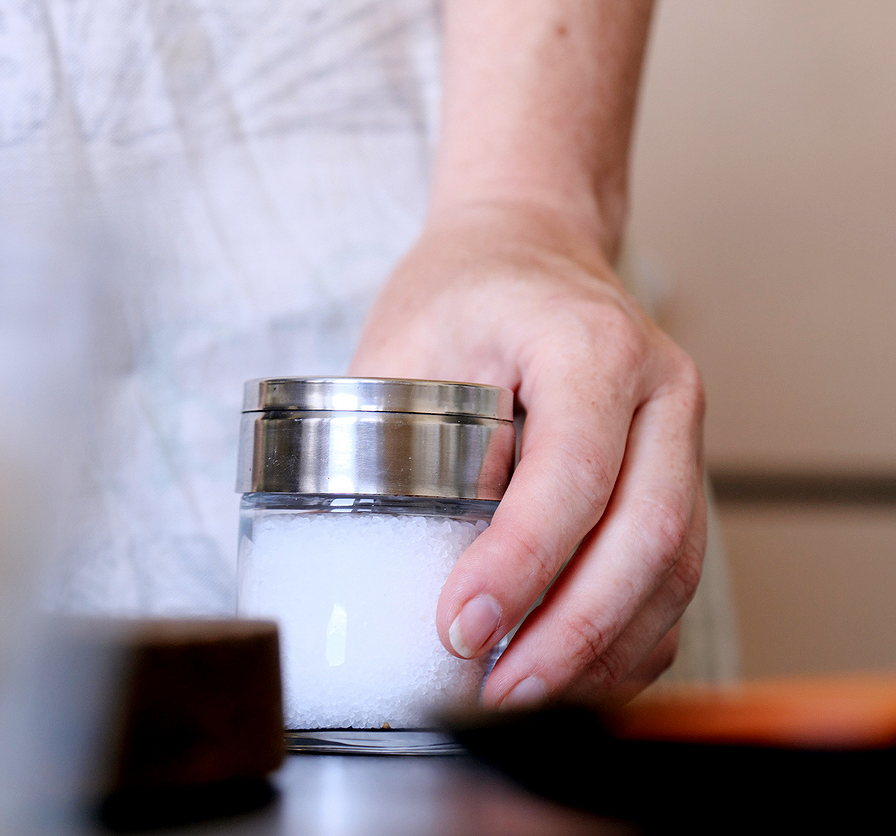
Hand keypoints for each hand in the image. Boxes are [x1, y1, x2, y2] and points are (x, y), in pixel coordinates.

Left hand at [349, 202, 705, 707]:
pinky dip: (629, 636)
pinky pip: (674, 573)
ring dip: (604, 649)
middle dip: (572, 633)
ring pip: (674, 568)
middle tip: (497, 690)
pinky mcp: (679, 473)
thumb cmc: (462, 291)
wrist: (528, 251)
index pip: (574, 473)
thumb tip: (411, 571)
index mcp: (591, 344)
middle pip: (648, 536)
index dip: (522, 565)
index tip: (462, 628)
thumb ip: (401, 442)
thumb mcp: (408, 343)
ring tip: (525, 695)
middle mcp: (661, 389)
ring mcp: (683, 434)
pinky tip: (573, 671)